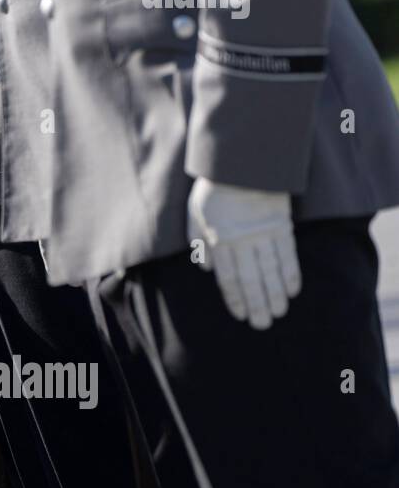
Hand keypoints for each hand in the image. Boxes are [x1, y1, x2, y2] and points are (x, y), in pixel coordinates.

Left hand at [187, 177, 300, 329]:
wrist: (241, 162)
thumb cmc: (214, 189)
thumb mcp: (195, 213)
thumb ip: (198, 241)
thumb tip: (204, 268)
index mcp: (218, 239)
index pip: (227, 276)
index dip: (234, 297)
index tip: (240, 315)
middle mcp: (241, 241)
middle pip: (250, 279)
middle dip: (256, 304)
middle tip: (262, 325)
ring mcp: (263, 234)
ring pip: (270, 271)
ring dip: (274, 295)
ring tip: (278, 314)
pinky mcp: (281, 225)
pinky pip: (287, 254)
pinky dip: (290, 274)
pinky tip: (292, 291)